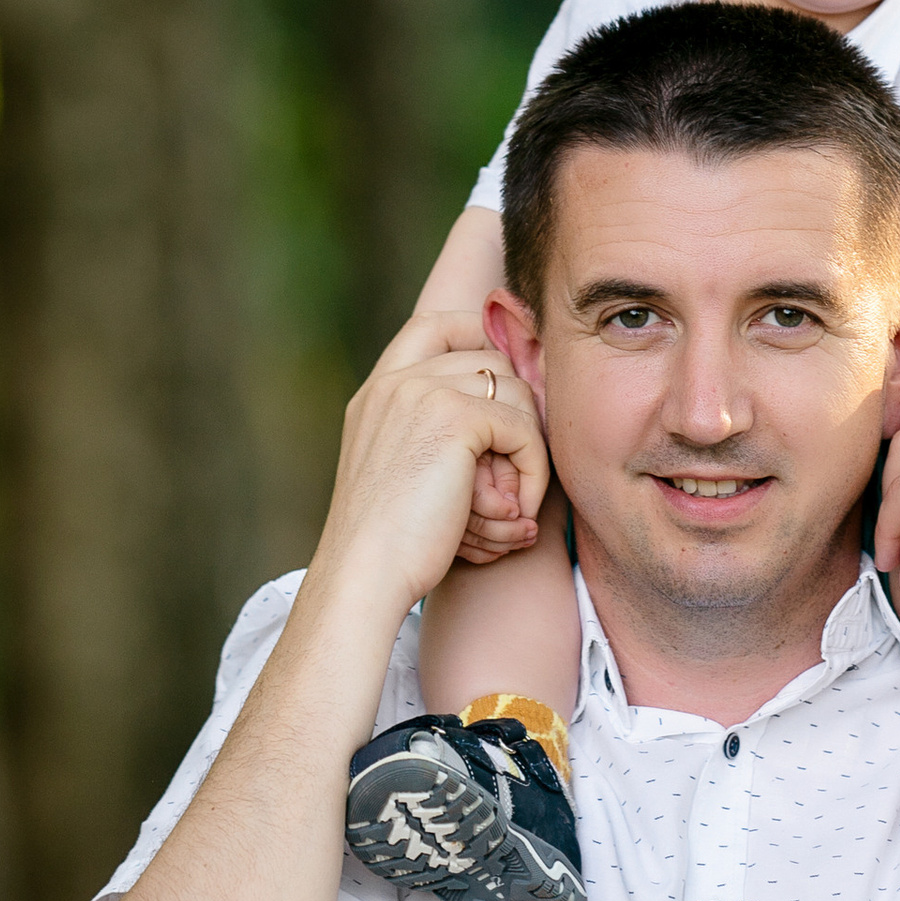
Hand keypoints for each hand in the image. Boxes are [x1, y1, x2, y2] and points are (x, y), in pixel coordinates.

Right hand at [318, 315, 549, 612]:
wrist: (366, 575)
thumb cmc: (389, 544)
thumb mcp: (402, 470)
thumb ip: (432, 431)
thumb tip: (509, 405)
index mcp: (378, 391)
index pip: (437, 324)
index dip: (482, 336)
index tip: (510, 379)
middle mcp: (396, 381)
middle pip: (492, 358)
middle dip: (519, 410)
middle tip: (520, 472)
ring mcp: (422, 392)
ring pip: (517, 391)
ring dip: (529, 449)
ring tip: (515, 508)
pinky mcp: (455, 417)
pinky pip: (525, 429)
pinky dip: (534, 473)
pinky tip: (517, 514)